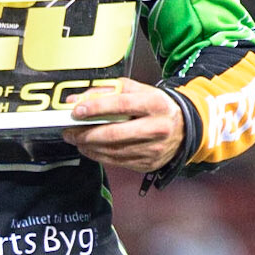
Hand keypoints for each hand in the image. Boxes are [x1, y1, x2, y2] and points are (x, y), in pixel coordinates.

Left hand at [63, 80, 184, 173]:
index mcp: (155, 104)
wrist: (184, 128)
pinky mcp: (148, 163)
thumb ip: (109, 91)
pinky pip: (117, 161)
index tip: (77, 111)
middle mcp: (156, 128)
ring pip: (113, 151)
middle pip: (114, 133)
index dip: (96, 108)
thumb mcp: (138, 90)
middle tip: (70, 130)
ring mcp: (153, 149)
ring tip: (76, 138)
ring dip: (89, 146)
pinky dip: (99, 156)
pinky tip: (89, 148)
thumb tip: (79, 99)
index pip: (121, 105)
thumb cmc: (156, 107)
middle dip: (86, 133)